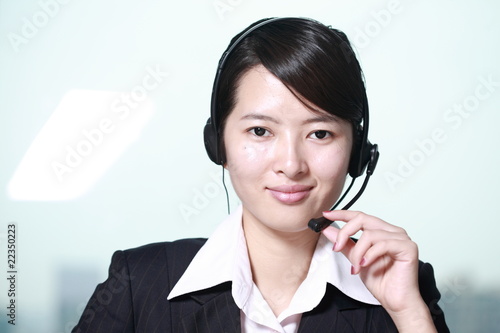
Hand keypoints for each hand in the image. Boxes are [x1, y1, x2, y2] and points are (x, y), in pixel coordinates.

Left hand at [321, 210, 436, 331]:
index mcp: (382, 231)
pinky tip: (365, 264)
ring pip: (370, 234)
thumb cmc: (381, 282)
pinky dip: (369, 255)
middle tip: (336, 248)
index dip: (342, 214)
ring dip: (358, 252)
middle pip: (363, 219)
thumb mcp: (356, 259)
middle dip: (345, 233)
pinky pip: (383, 244)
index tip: (326, 215)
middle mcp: (392, 231)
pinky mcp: (408, 247)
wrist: (395, 301)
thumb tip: (329, 230)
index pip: (360, 216)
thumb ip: (345, 244)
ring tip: (356, 267)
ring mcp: (401, 238)